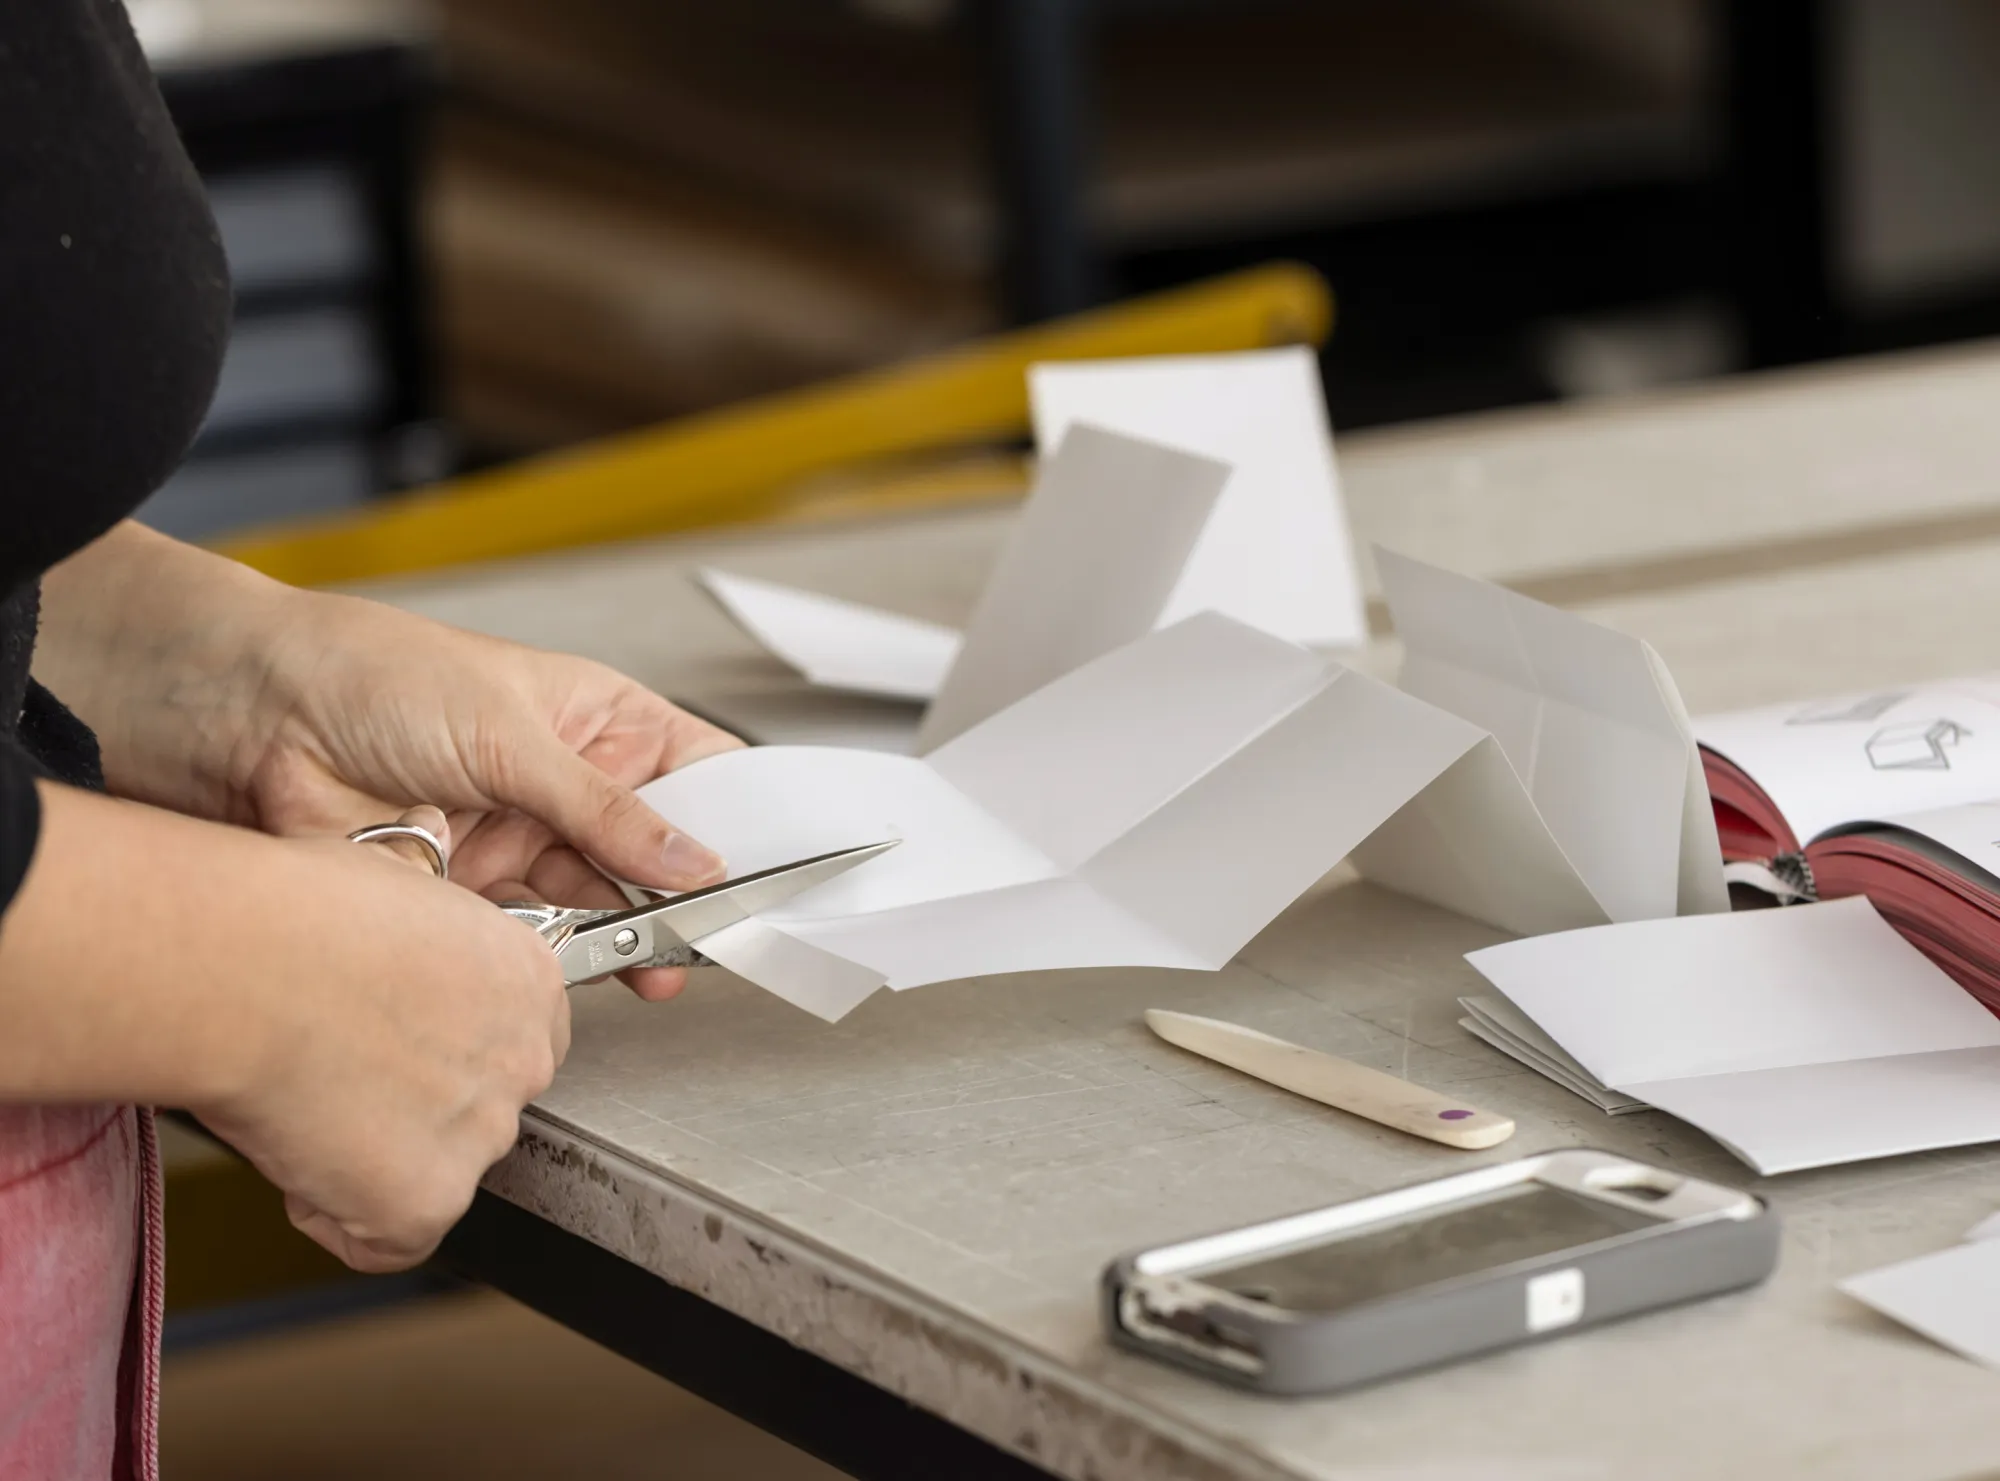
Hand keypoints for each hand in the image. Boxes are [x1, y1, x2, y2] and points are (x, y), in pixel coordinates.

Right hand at [1, 790, 571, 1273]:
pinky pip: (386, 1238)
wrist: (240, 969)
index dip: (451, 1044)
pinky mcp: (425, 1203)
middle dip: (418, 1103)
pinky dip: (335, 1215)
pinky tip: (297, 1154)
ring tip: (306, 1100)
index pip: (518, 1036)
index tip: (400, 1040)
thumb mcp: (390, 868)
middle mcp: (524, 1061)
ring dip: (376, 1156)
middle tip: (340, 1071)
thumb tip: (422, 843)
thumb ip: (423, 886)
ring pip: (438, 1171)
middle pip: (483, 1106)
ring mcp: (481, 1137)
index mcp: (529, 979)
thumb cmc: (295, 914)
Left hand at [39, 526, 742, 998]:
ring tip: (666, 957)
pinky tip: (592, 961)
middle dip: (695, 895)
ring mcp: (521, 840)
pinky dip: (566, 957)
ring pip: (605, 902)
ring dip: (635, 932)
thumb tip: (695, 860)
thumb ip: (607, 813)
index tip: (787, 867)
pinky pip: (538, 939)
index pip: (703, 770)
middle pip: (661, 851)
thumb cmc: (374, 675)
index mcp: (599, 719)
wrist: (248, 720)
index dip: (749, 819)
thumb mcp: (514, 735)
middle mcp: (568, 783)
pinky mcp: (472, 897)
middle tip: (728, 934)